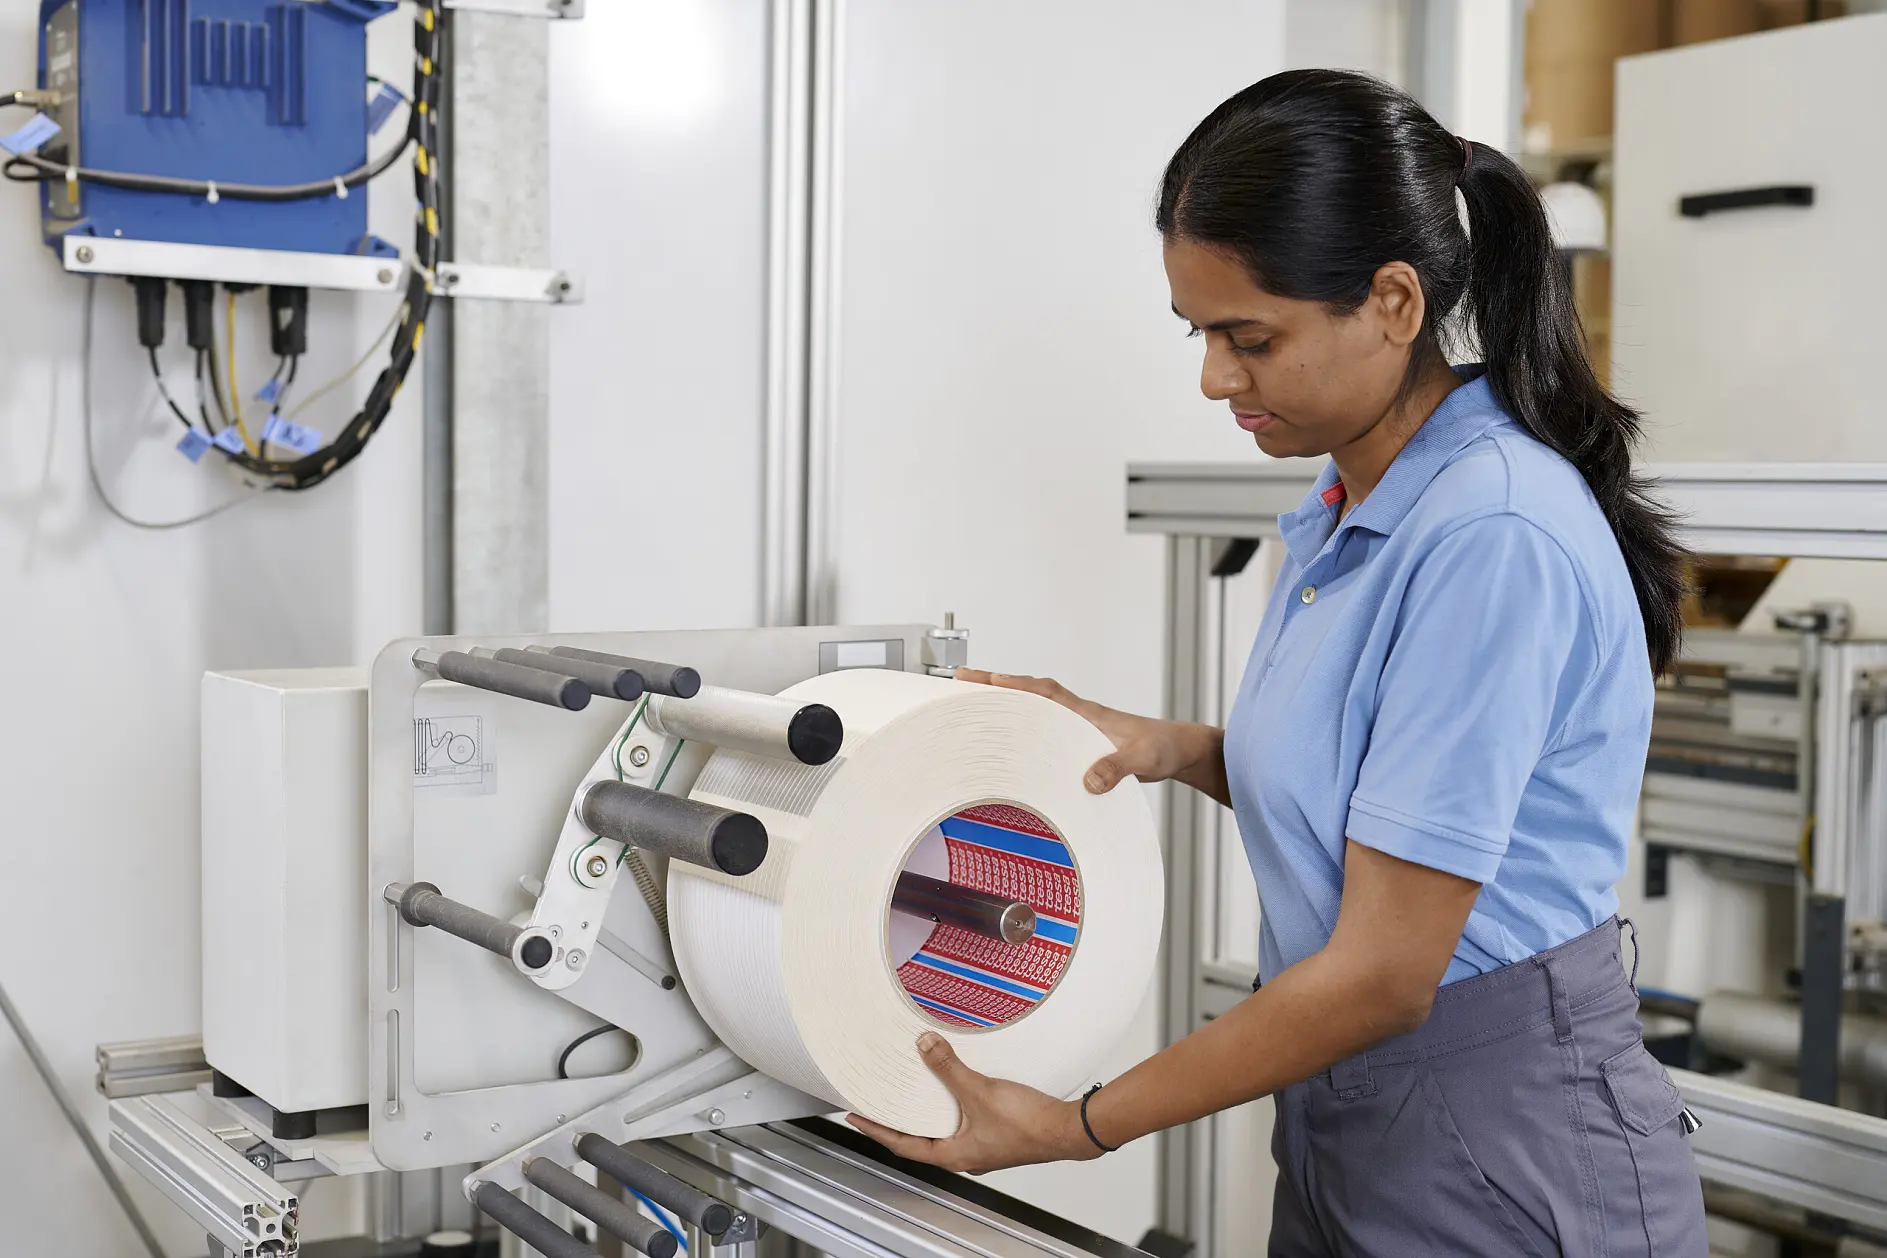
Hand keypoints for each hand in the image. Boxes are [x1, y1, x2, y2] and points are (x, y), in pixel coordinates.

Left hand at [847, 1033, 1101, 1172]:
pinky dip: (949, 1105)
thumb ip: (949, 1068)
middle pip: (920, 1140)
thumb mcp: (979, 1090)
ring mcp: (982, 1146)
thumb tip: (924, 1045)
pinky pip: (963, 1120)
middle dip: (898, 1122)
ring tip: (908, 1092)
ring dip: (925, 1113)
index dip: (876, 1130)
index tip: (855, 1117)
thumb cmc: (1028, 1125)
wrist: (1066, 1129)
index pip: (902, 1145)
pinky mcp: (997, 1133)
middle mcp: (965, 1156)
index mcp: (954, 1155)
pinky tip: (952, 1087)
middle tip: (878, 1104)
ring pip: (943, 1130)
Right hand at [956, 669, 1227, 803]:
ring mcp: (1079, 727)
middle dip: (994, 688)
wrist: (1181, 751)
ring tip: (973, 711)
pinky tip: (1012, 743)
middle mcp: (1077, 715)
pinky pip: (1044, 729)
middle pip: (1027, 694)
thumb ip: (1117, 767)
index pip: (1040, 691)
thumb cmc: (1164, 749)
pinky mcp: (1082, 743)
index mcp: (1085, 713)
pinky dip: (1024, 728)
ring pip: (1034, 710)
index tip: (977, 678)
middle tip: (958, 685)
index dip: (1008, 683)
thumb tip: (1088, 782)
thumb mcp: (1143, 759)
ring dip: (1006, 707)